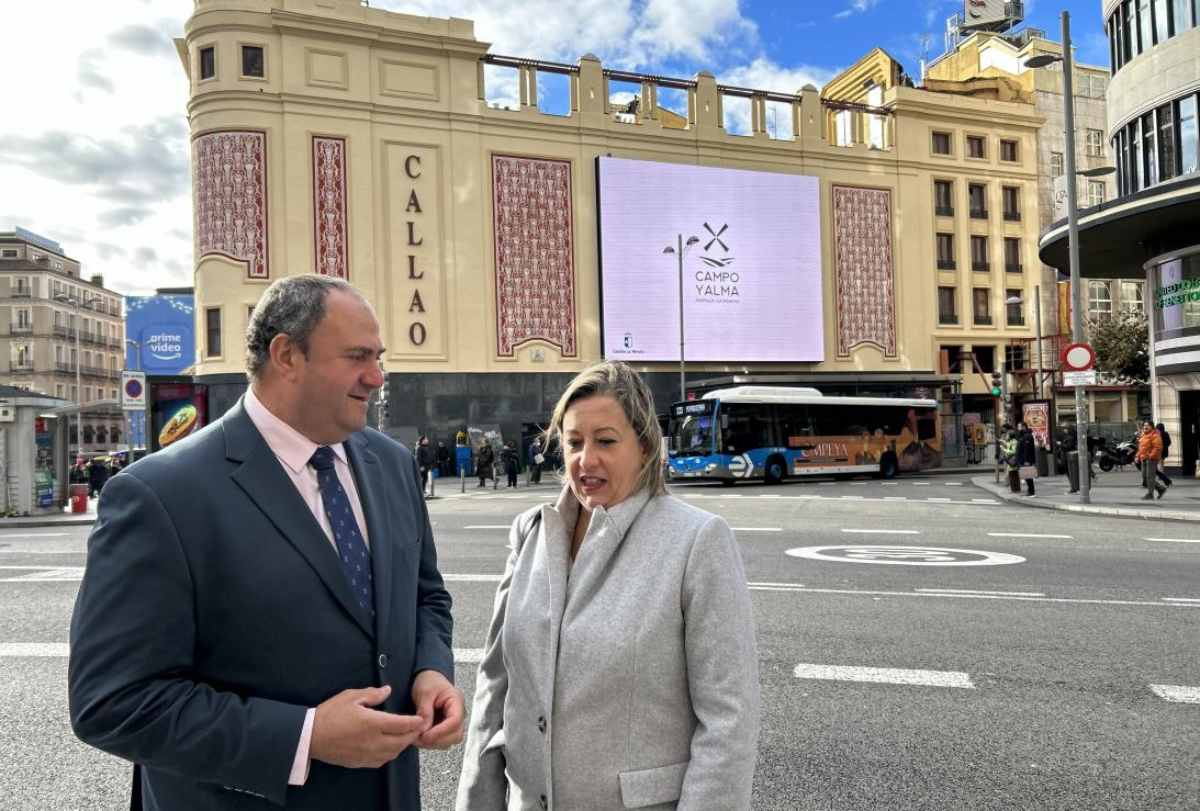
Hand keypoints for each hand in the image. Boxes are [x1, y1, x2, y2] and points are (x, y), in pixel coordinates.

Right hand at [310, 685, 428, 768]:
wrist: (310, 737)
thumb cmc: (330, 714)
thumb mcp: (351, 697)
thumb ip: (372, 694)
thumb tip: (388, 690)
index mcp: (372, 723)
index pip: (402, 724)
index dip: (416, 722)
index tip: (423, 718)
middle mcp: (373, 741)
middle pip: (402, 741)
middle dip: (413, 734)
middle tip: (419, 727)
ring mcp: (367, 754)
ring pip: (394, 753)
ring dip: (403, 745)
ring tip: (406, 736)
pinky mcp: (360, 762)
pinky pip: (382, 761)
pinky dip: (391, 754)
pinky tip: (390, 747)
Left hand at [412, 670, 465, 749]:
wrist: (428, 678)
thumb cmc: (428, 681)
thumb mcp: (424, 692)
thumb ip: (425, 711)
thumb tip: (423, 730)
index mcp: (456, 701)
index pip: (455, 721)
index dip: (441, 731)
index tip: (425, 736)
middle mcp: (459, 714)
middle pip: (456, 735)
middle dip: (437, 740)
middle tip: (418, 739)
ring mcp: (453, 722)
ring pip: (450, 741)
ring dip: (434, 743)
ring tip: (417, 738)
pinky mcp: (446, 728)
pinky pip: (443, 740)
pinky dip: (432, 742)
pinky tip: (420, 737)